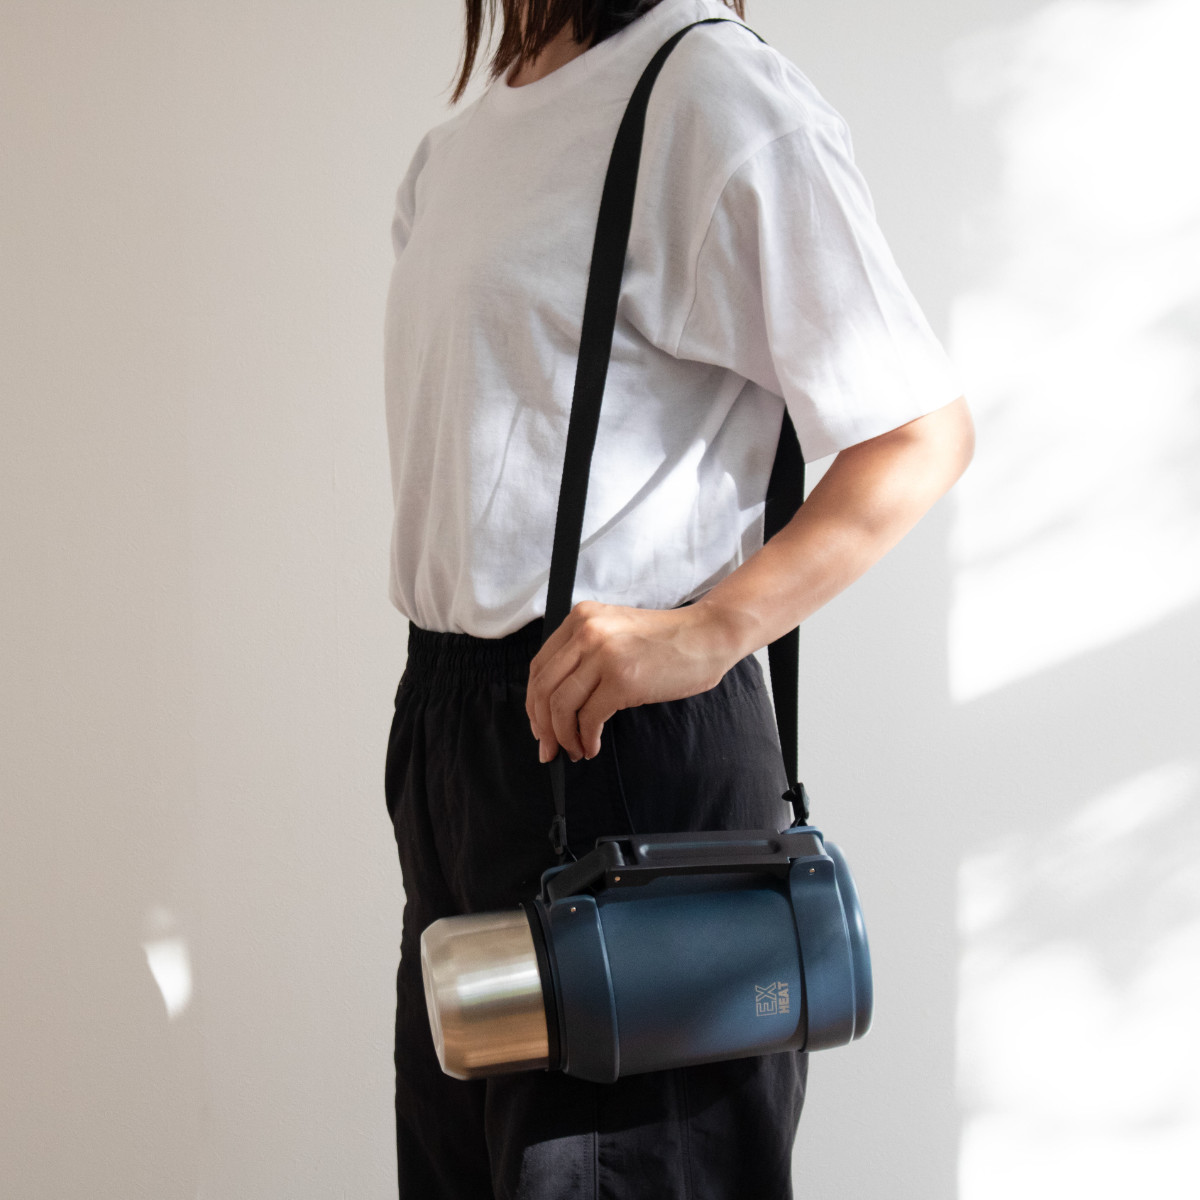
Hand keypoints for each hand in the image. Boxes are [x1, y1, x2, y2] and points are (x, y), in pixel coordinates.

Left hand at [526, 600, 737, 762]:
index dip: (534, 702)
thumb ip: (585, 652)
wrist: (707, 636)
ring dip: (563, 736)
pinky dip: (586, 739)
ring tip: (575, 750)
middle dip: (542, 726)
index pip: (539, 666)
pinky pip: (589, 718)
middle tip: (548, 748)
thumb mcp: (615, 630)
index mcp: (581, 617)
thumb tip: (555, 702)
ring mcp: (603, 654)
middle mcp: (587, 631)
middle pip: (543, 688)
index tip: (539, 726)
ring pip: (561, 706)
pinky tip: (592, 746)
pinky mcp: (622, 680)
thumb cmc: (666, 639)